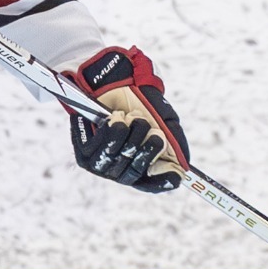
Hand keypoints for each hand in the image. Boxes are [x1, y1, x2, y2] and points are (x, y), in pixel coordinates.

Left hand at [66, 47, 188, 192]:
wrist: (116, 83)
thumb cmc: (142, 105)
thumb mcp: (165, 121)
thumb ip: (175, 142)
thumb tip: (183, 167)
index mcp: (141, 167)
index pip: (152, 185)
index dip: (162, 182)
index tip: (175, 176)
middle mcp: (121, 171)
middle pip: (136, 171)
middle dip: (148, 149)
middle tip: (155, 132)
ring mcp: (101, 165)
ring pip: (118, 158)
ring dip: (131, 134)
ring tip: (131, 118)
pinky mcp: (84, 155)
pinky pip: (101, 148)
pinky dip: (112, 130)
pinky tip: (114, 118)